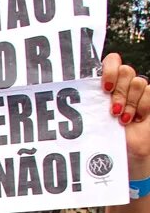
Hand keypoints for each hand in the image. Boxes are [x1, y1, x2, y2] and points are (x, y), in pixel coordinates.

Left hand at [101, 53, 149, 172]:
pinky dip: (142, 106)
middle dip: (119, 91)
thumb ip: (90, 103)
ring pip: (138, 81)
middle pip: (126, 70)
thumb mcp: (93, 118)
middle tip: (113, 110)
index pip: (112, 61)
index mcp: (107, 84)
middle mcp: (123, 85)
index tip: (105, 88)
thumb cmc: (105, 136)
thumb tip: (70, 94)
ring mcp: (137, 92)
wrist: (125, 152)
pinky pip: (149, 92)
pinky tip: (135, 119)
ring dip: (130, 102)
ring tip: (122, 119)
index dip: (110, 69)